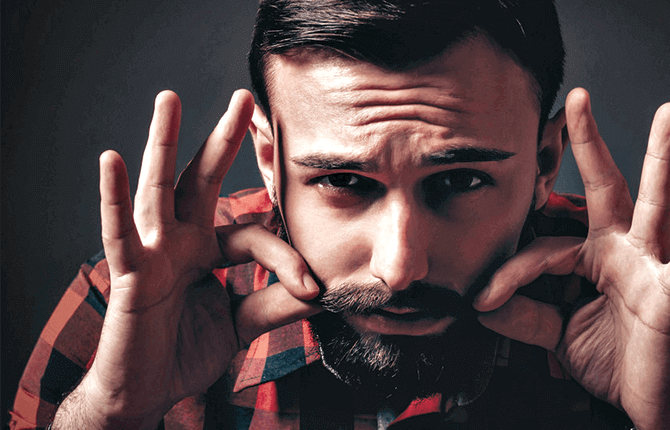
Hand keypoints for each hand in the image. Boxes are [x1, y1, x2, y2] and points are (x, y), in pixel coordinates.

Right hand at [55, 90, 319, 428]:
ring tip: (169, 99)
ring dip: (164, 143)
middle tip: (244, 97)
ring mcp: (152, 253)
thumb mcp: (243, 322)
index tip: (313, 288)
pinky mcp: (129, 273)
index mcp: (207, 249)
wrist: (149, 390)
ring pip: (159, 191)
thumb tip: (326, 288)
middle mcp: (179, 241)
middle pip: (201, 181)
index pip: (255, 236)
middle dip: (222, 140)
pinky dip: (114, 198)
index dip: (286, 259)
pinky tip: (112, 159)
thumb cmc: (188, 351)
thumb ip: (277, 303)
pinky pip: (121, 233)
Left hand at [475, 88, 669, 429]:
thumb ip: (521, 315)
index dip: (509, 274)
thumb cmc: (608, 358)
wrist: (644, 401)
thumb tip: (480, 302)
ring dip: (661, 158)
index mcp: (589, 256)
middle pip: (603, 187)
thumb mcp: (554, 332)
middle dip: (589, 143)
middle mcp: (619, 250)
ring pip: (653, 205)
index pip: (541, 249)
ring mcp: (648, 266)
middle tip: (578, 97)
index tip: (483, 300)